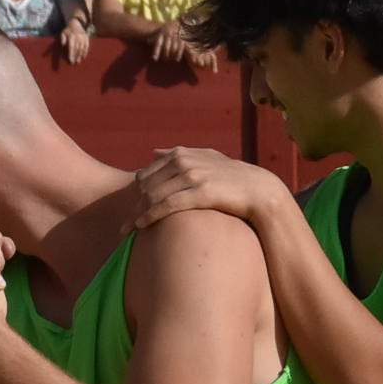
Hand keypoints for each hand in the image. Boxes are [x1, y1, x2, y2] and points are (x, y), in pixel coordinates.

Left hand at [58, 16, 90, 62]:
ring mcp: (83, 37)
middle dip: (76, 56)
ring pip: (82, 48)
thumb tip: (63, 44)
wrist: (76, 23)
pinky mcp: (87, 38)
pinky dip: (85, 52)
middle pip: (77, 48)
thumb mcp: (63, 33)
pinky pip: (87, 46)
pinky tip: (83, 57)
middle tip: (74, 63)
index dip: (71, 54)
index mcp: (71, 36)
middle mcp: (78, 36)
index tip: (70, 60)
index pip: (72, 46)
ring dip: (80, 55)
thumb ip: (62, 39)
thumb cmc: (68, 31)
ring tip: (78, 61)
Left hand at [133, 146, 288, 229]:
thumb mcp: (205, 159)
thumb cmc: (231, 179)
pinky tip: (142, 226)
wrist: (259, 190)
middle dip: (133, 207)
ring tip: (128, 231)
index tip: (129, 211)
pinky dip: (151, 215)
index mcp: (181, 153)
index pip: (146, 173)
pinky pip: (168, 204)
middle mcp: (184, 161)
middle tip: (123, 227)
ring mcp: (192, 175)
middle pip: (146, 185)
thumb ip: (179, 154)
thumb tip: (153, 152)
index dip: (135, 195)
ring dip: (137, 214)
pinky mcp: (201, 192)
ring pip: (154, 195)